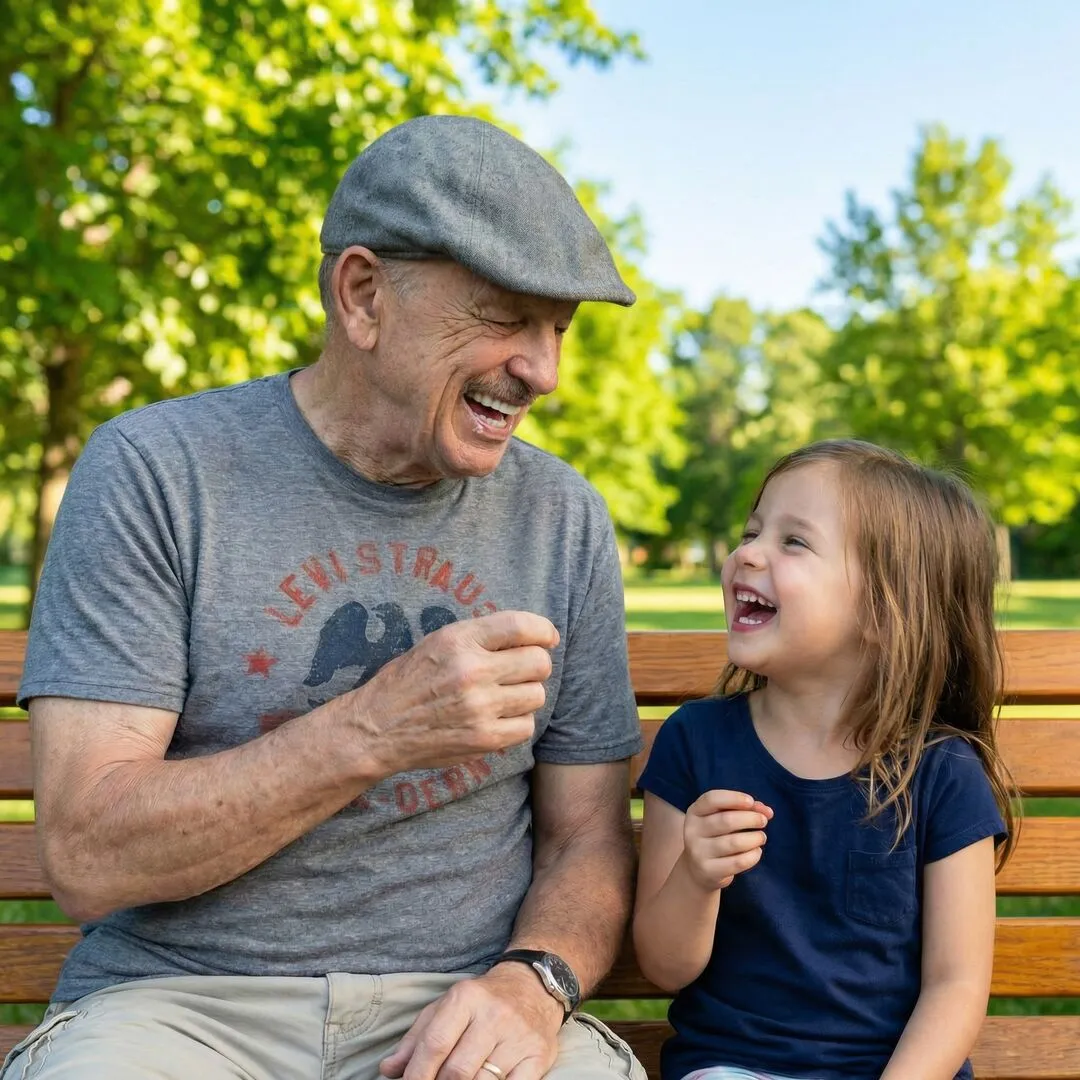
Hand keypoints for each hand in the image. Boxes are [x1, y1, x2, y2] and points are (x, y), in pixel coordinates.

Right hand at [349, 610, 558, 778]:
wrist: (376, 728)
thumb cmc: (408, 681)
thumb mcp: (437, 642)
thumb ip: (480, 637)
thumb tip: (531, 636)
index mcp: (458, 639)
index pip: (520, 626)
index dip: (543, 630)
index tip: (548, 637)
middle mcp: (472, 670)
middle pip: (538, 662)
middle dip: (535, 665)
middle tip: (520, 672)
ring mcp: (480, 707)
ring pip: (537, 695)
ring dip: (526, 695)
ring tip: (503, 697)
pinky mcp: (483, 738)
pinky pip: (526, 726)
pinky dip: (517, 723)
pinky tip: (497, 718)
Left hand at [379, 963, 563, 1079]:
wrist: (533, 985)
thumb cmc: (482, 1001)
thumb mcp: (446, 1007)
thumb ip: (416, 1038)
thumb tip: (389, 1069)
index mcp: (466, 998)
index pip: (435, 1044)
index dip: (417, 1074)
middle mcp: (494, 1015)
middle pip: (457, 1071)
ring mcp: (518, 1036)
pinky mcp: (538, 1055)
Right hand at [682, 789, 772, 890]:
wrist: (698, 869)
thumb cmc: (716, 836)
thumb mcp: (723, 818)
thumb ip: (744, 810)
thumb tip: (767, 811)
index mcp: (695, 812)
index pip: (712, 799)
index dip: (734, 798)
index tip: (751, 801)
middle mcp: (692, 830)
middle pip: (726, 820)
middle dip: (751, 818)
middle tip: (763, 821)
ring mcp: (698, 852)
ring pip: (734, 842)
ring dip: (755, 838)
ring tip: (761, 837)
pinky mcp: (708, 870)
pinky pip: (738, 862)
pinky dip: (753, 856)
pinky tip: (756, 852)